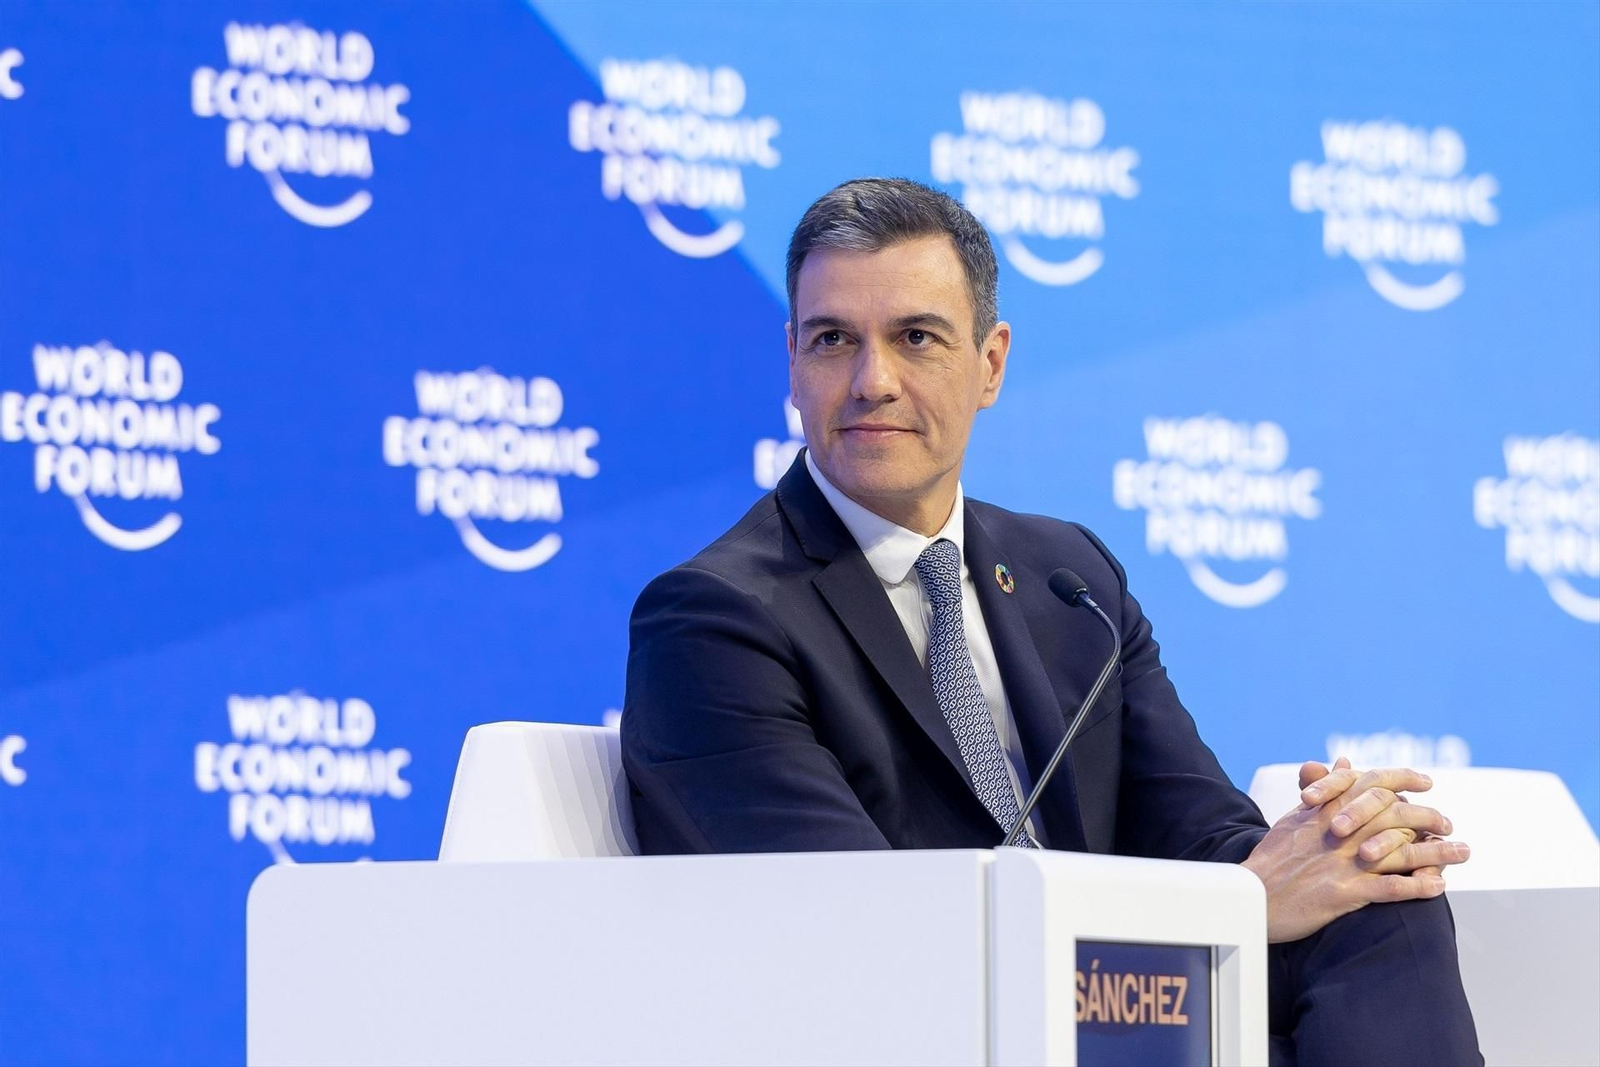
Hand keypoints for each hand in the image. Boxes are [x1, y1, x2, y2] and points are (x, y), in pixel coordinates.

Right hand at [1242, 759, 1470, 942]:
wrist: (1250, 897)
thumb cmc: (1271, 860)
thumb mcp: (1295, 818)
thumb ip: (1324, 792)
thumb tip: (1346, 763)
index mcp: (1325, 811)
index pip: (1370, 784)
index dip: (1402, 779)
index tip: (1426, 781)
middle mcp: (1338, 832)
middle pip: (1394, 815)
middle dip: (1429, 816)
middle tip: (1449, 822)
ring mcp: (1342, 862)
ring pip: (1400, 851)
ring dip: (1437, 852)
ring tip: (1464, 852)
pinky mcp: (1343, 893)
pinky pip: (1389, 888)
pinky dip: (1417, 886)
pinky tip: (1438, 886)